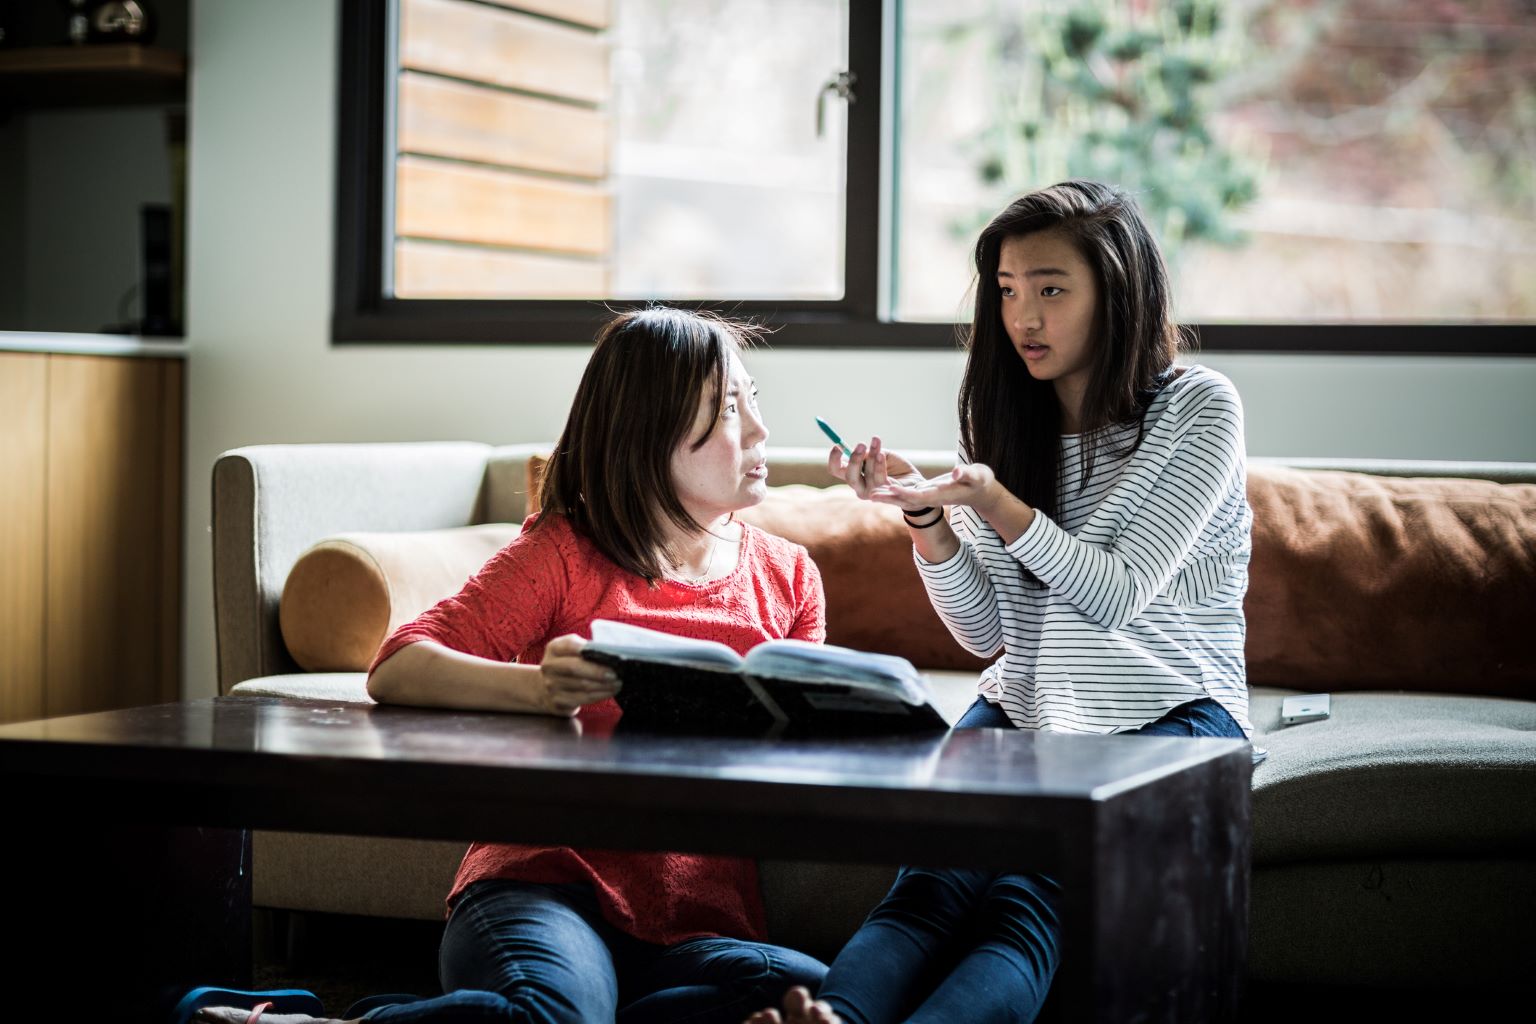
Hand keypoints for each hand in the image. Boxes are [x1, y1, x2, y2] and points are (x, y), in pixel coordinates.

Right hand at [537, 634, 620, 716]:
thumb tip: (611, 653)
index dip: (587, 648)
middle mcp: (549, 666)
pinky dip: (600, 695)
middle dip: (598, 671)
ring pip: (582, 685)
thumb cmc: (568, 665)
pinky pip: (583, 698)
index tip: (606, 653)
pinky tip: (610, 691)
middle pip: (574, 668)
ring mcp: (551, 685)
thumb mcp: (571, 651)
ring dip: (603, 685)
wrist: (546, 688)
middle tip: (615, 674)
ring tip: (617, 683)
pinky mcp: (558, 701)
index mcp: (554, 648)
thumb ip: (586, 649)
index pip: (570, 645)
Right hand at [827, 436, 925, 505]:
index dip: (833, 458)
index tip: (837, 445)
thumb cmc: (896, 468)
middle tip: (861, 444)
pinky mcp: (884, 496)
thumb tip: (860, 449)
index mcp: (855, 474)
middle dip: (854, 459)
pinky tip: (881, 455)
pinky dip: (880, 465)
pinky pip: (880, 478)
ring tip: (879, 446)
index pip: (836, 469)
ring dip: (873, 458)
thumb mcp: (883, 454)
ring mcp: (870, 493)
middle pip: (848, 475)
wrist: (915, 482)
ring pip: (867, 474)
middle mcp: (859, 486)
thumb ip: (871, 452)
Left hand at [872, 462, 1003, 515]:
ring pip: (904, 497)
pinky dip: (894, 490)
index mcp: (941, 495)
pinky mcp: (925, 491)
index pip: (920, 496)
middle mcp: (931, 498)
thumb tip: (956, 472)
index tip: (892, 489)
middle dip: (890, 498)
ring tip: (871, 493)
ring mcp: (928, 496)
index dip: (905, 494)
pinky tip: (881, 485)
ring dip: (888, 495)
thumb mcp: (977, 476)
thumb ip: (967, 474)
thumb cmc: (980, 481)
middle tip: (871, 495)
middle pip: (907, 500)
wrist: (981, 490)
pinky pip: (906, 493)